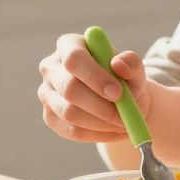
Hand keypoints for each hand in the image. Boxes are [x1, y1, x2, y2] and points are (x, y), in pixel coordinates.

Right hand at [37, 35, 151, 143]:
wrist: (119, 100)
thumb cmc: (124, 78)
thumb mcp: (133, 68)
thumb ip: (131, 63)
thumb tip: (118, 65)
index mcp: (68, 45)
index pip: (74, 58)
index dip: (94, 76)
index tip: (118, 93)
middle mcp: (51, 67)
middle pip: (68, 88)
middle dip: (99, 106)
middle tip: (124, 116)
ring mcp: (46, 93)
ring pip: (69, 112)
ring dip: (101, 123)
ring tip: (124, 124)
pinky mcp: (49, 116)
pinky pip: (71, 130)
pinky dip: (97, 135)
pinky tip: (115, 132)